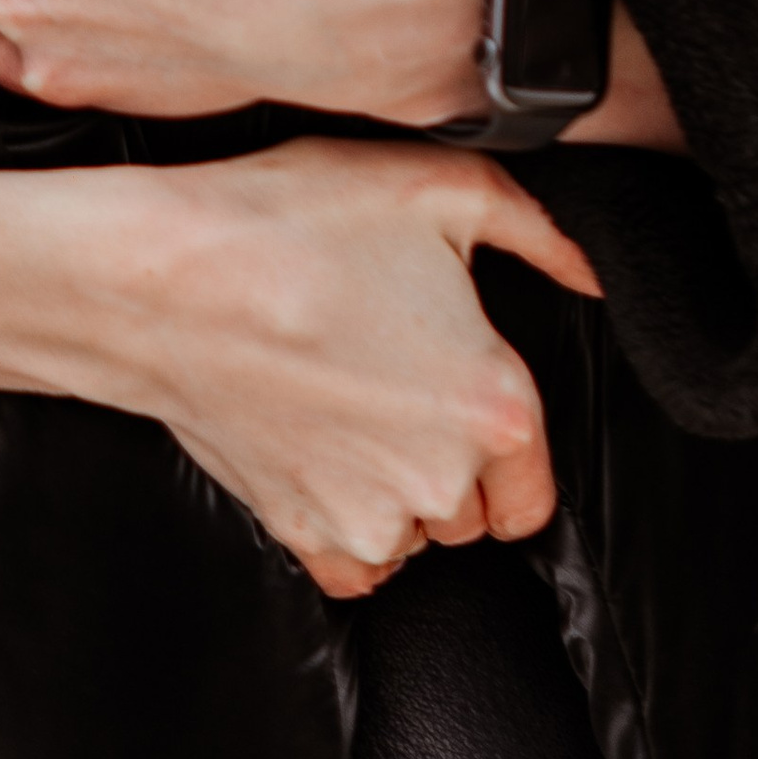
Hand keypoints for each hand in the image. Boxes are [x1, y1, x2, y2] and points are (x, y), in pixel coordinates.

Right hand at [0, 132, 602, 596]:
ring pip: (412, 539)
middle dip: (449, 462)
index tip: (468, 412)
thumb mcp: (440, 188)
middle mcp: (440, 480)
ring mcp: (366, 518)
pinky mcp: (297, 532)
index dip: (508, 450)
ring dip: (394, 494)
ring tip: (348, 406)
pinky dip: (344, 527)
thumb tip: (591, 273)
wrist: (166, 277)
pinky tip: (320, 452)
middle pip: (473, 513)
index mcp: (495, 405)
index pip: (535, 490)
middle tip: (397, 386)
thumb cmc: (295, 225)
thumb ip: (540, 234)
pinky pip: (353, 569)